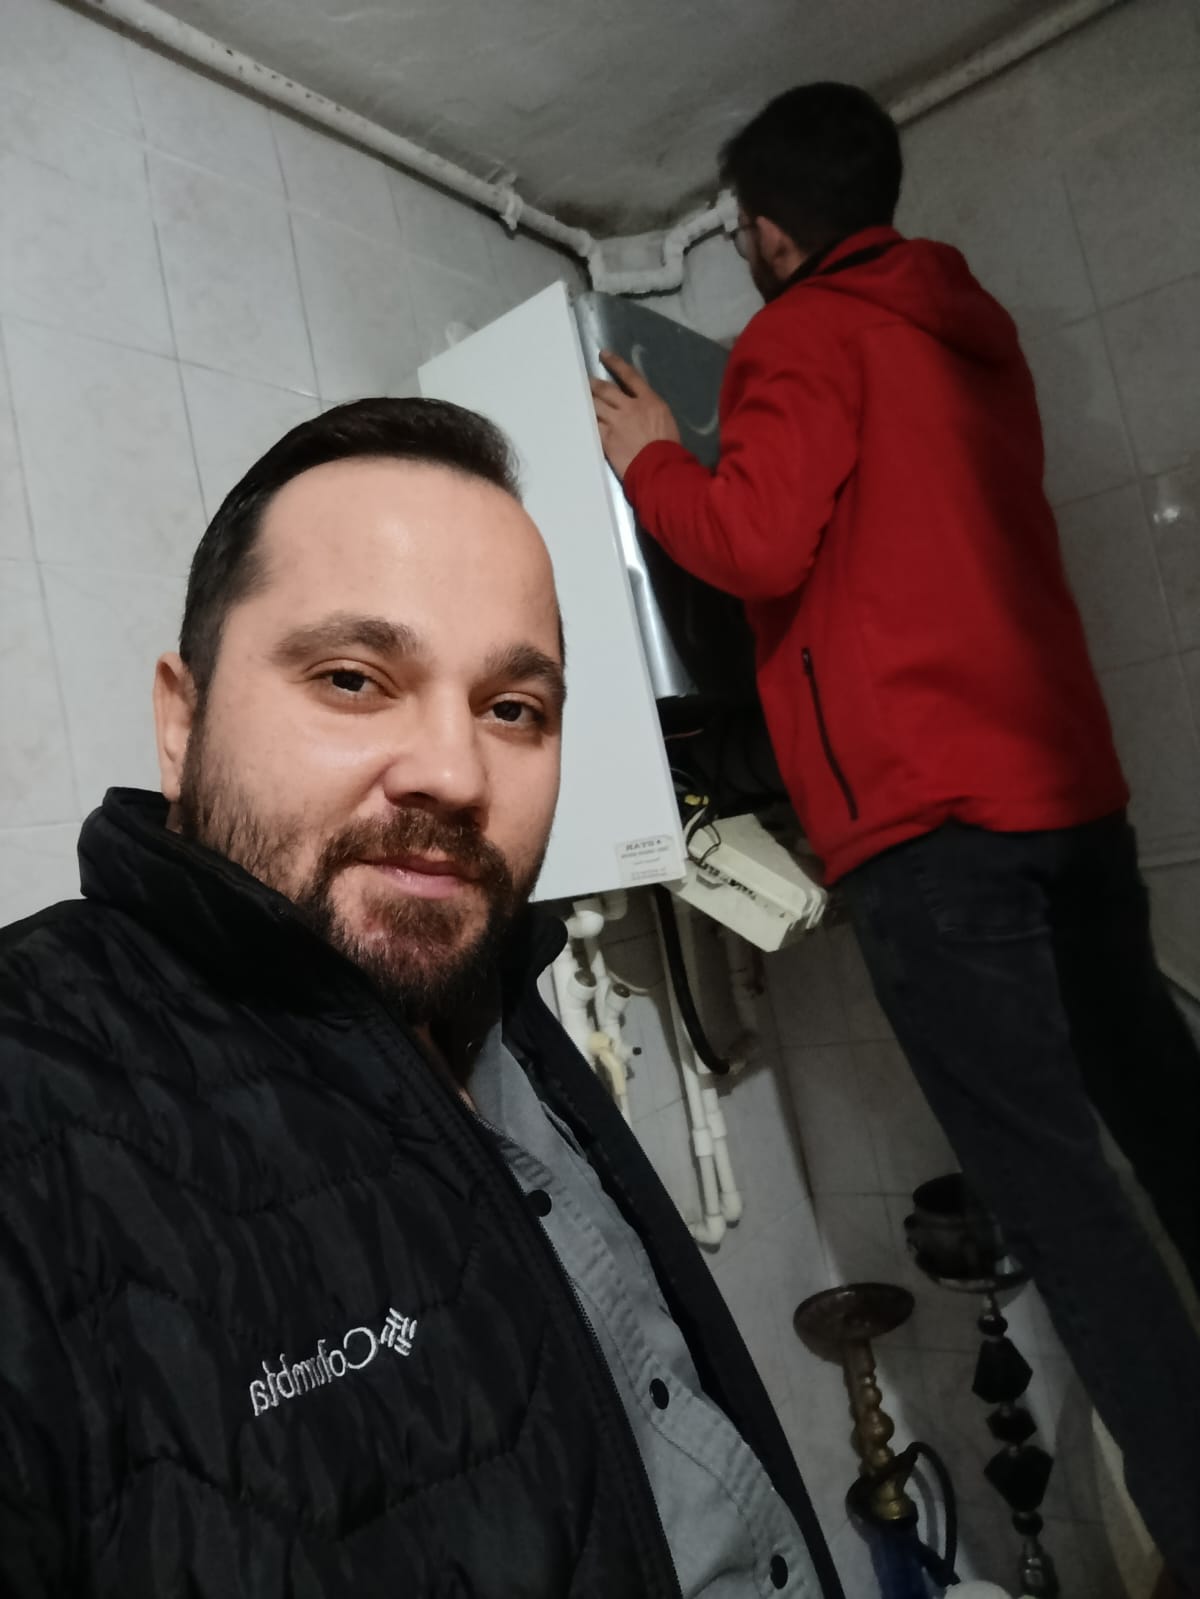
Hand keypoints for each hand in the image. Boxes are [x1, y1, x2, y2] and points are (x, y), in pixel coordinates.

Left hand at [590, 351, 681, 479]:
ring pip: (596, 406)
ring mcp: (616, 423)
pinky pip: (592, 425)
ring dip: (587, 401)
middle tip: (585, 381)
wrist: (659, 467)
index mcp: (649, 401)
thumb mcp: (666, 419)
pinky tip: (580, 418)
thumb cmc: (668, 447)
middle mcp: (630, 407)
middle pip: (606, 390)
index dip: (615, 364)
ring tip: (579, 398)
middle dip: (594, 384)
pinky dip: (587, 421)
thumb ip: (650, 409)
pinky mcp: (606, 439)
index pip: (630, 376)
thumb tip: (640, 407)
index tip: (604, 355)